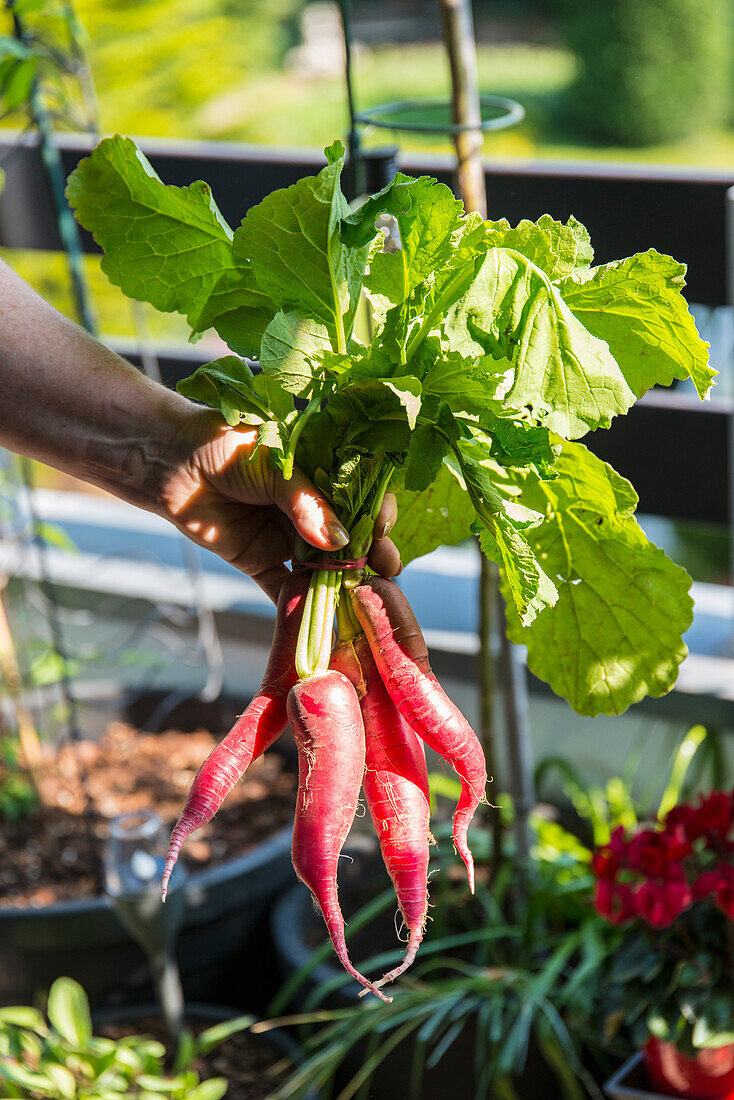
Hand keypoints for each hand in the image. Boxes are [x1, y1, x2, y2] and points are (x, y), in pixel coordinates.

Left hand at [158, 410, 400, 602]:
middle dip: (370, 554)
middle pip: (349, 537)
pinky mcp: (260, 562)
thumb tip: (341, 541)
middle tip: (387, 569)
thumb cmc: (226, 447)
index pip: (361, 497)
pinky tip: (323, 617)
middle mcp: (308, 510)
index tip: (383, 526)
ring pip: (323, 566)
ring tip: (364, 596)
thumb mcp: (276, 466)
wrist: (171, 461)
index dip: (377, 512)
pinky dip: (301, 605)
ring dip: (343, 583)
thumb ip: (307, 503)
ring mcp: (286, 537)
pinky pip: (285, 588)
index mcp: (320, 476)